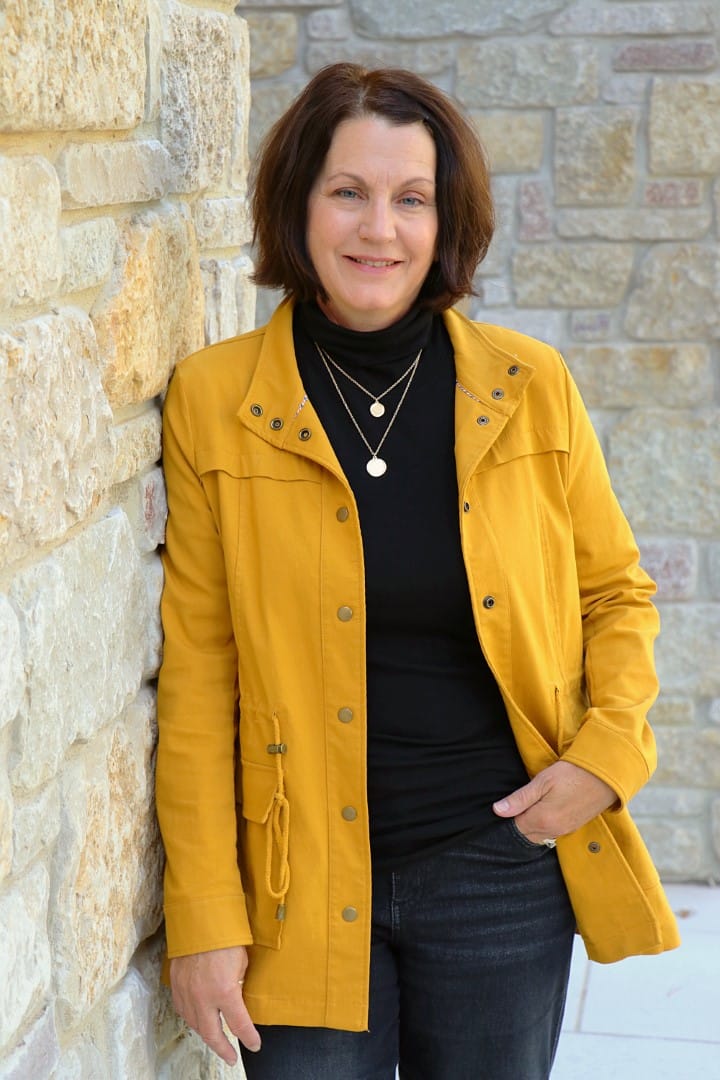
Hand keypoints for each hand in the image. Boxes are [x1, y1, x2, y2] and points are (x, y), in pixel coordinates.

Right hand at [170, 945, 260, 1064]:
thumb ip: (239, 985)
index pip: (239, 1025)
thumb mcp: (242, 963)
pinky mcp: (176, 985)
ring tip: (216, 1041)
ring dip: (206, 1035)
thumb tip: (239, 999)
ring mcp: (187, 993)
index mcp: (224, 992)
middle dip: (223, 1049)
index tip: (254, 1045)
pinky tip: (198, 1021)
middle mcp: (203, 998)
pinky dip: (192, 1020)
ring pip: (195, 1025)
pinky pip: (183, 1011)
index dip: (249, 1038)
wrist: (198, 919)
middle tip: (232, 1058)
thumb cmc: (225, 938)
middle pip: (212, 1034)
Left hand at [493, 760, 616, 843]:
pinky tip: (544, 810)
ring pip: (539, 836)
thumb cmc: (572, 774)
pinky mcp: (573, 828)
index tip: (507, 804)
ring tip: (530, 805)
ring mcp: (565, 831)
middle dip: (518, 824)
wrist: (604, 776)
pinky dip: (543, 826)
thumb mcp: (542, 781)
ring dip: (531, 825)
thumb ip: (519, 799)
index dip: (508, 816)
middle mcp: (553, 831)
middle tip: (518, 804)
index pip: (515, 827)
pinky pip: (551, 833)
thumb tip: (497, 810)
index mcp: (542, 820)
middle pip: (526, 835)